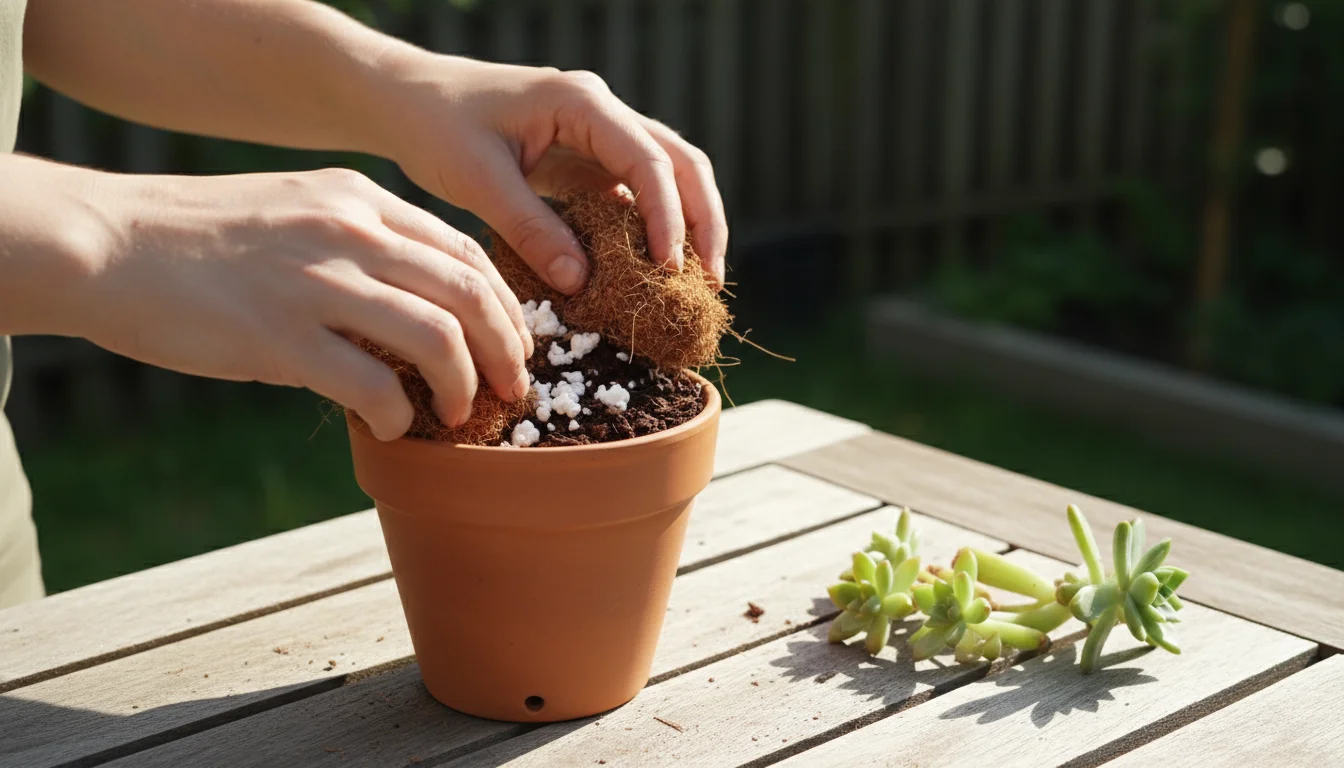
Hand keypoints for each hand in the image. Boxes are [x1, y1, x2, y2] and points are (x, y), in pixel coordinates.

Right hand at [75, 166, 532, 440]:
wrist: (108, 244)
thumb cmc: (203, 239)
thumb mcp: (297, 213)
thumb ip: (361, 247)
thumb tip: (417, 310)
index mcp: (361, 201)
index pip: (469, 253)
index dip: (507, 307)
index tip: (515, 344)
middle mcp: (351, 232)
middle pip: (472, 294)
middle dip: (507, 350)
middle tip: (512, 389)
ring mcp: (317, 282)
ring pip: (439, 339)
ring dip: (462, 387)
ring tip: (455, 413)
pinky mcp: (281, 336)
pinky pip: (374, 385)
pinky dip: (398, 414)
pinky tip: (391, 425)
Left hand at [371, 56, 727, 292]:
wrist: (409, 101)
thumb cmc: (436, 126)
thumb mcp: (478, 180)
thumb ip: (531, 229)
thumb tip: (581, 283)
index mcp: (582, 103)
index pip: (648, 160)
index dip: (667, 216)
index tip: (667, 267)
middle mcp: (603, 112)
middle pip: (682, 163)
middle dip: (703, 221)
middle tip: (710, 281)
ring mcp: (600, 134)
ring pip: (669, 175)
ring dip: (689, 224)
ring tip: (697, 281)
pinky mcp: (588, 159)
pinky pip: (636, 193)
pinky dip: (652, 228)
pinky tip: (653, 270)